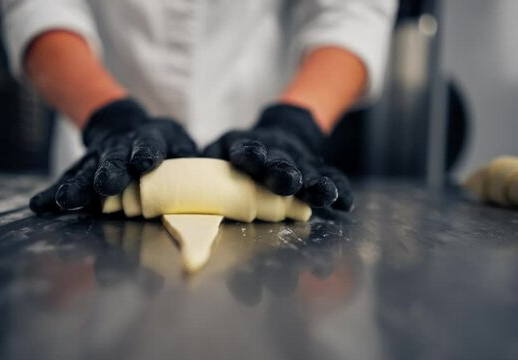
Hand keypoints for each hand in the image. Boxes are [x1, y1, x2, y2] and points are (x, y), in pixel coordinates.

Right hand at [30, 99, 196, 213]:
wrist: (126, 128)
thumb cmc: (161, 144)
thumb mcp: (178, 142)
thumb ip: (186, 156)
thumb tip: (200, 170)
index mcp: (148, 141)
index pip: (148, 146)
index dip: (145, 154)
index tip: (143, 164)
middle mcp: (119, 149)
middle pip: (113, 160)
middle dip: (109, 173)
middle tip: (106, 185)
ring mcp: (97, 160)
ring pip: (85, 172)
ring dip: (77, 187)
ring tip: (67, 201)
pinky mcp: (81, 170)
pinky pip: (66, 182)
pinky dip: (52, 194)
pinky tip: (39, 205)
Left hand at [204, 104, 352, 210]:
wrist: (278, 136)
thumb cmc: (238, 154)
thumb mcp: (220, 152)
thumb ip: (206, 167)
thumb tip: (178, 183)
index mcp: (247, 149)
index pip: (248, 150)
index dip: (249, 154)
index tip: (247, 158)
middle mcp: (275, 155)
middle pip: (281, 163)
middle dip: (283, 173)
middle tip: (286, 182)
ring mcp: (299, 162)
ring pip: (308, 172)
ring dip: (315, 184)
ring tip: (323, 194)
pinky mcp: (317, 170)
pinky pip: (331, 178)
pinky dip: (339, 190)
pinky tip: (346, 204)